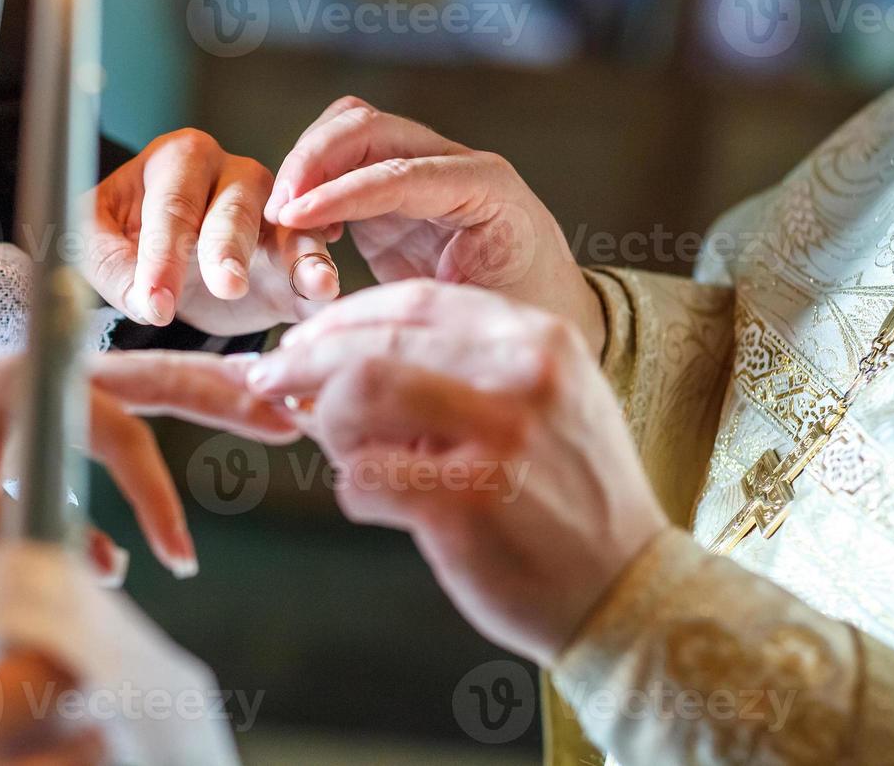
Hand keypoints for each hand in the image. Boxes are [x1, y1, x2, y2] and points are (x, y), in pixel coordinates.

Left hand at [0, 351, 297, 574]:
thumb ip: (18, 534)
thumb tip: (103, 565)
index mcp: (24, 383)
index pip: (116, 434)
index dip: (154, 496)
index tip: (175, 558)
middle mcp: (47, 371)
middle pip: (155, 374)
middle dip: (223, 394)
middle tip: (288, 415)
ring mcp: (51, 383)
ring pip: (147, 380)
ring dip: (207, 395)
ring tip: (268, 410)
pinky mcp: (50, 407)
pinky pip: (125, 405)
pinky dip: (173, 415)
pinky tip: (209, 420)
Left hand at [88, 129, 339, 336]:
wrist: (165, 271)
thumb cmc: (127, 240)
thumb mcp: (97, 242)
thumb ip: (110, 265)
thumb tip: (144, 298)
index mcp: (179, 159)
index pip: (172, 206)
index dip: (162, 254)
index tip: (153, 301)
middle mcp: (234, 176)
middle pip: (234, 209)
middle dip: (228, 249)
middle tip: (225, 285)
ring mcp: (274, 214)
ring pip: (289, 229)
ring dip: (299, 257)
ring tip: (313, 281)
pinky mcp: (295, 255)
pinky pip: (315, 261)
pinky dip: (322, 278)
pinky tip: (328, 292)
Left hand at [248, 280, 665, 664]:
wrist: (626, 593)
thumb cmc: (568, 500)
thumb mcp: (542, 403)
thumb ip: (457, 368)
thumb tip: (335, 355)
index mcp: (540, 338)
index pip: (416, 299)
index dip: (344, 317)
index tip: (304, 339)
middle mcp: (524, 373)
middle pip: (373, 341)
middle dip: (305, 361)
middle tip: (268, 381)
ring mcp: (498, 436)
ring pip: (356, 396)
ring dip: (329, 427)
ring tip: (349, 455)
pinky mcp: (466, 503)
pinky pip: (361, 478)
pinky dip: (354, 492)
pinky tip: (380, 506)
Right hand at [266, 97, 604, 357]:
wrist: (552, 311)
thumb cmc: (524, 321)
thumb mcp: (482, 320)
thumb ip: (425, 308)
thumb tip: (349, 323)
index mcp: (488, 189)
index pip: (401, 173)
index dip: (340, 193)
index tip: (291, 217)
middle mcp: (456, 164)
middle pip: (369, 126)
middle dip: (313, 161)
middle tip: (276, 211)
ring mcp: (423, 170)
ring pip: (349, 130)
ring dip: (306, 164)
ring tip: (281, 218)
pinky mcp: (395, 190)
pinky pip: (342, 162)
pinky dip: (311, 182)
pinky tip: (299, 228)